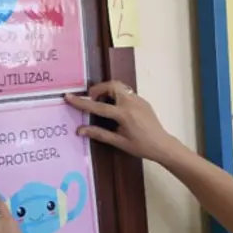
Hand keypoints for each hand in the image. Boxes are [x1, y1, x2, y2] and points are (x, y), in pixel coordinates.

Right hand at [65, 80, 183, 163]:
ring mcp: (139, 100)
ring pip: (119, 86)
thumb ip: (99, 134)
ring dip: (108, 90)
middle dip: (99, 89)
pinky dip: (117, 94)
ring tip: (103, 103)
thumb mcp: (119, 142)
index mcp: (124, 114)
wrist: (163, 145)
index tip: (69, 97)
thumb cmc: (142, 146)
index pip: (98, 106)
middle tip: (92, 99)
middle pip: (111, 86)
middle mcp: (132, 103)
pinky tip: (115, 107)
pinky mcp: (143, 101)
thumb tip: (80, 130)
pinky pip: (127, 92)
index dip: (82, 102)